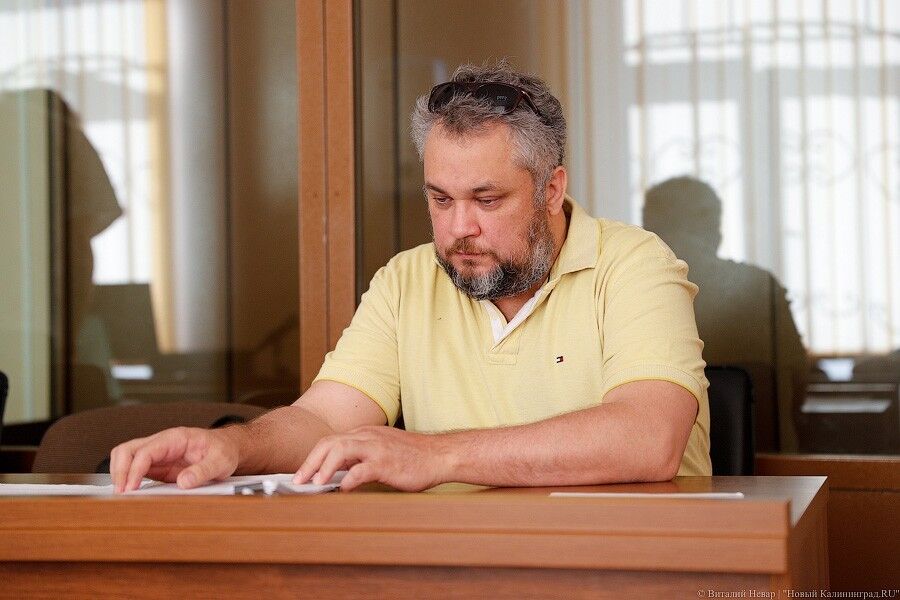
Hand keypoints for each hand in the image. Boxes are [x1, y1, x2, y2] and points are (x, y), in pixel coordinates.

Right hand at [109, 426, 241, 492]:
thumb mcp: (221, 461)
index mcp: (175, 438)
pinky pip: (134, 469)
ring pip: (126, 457)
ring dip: (120, 474)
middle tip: (121, 493)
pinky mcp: (157, 466)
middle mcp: (162, 443)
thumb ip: (203, 471)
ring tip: (122, 494)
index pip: (146, 451)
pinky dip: (127, 479)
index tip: (132, 488)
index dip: (135, 469)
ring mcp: (157, 454)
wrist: (228, 448)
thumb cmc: (224, 450)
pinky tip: (130, 494)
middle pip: (127, 450)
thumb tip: (184, 483)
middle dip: (120, 470)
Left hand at [295, 426, 452, 491]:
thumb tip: (339, 472)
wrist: (440, 455)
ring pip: (340, 449)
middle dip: (310, 463)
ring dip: (323, 468)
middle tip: (297, 482)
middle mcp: (367, 437)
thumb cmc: (413, 456)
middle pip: (329, 443)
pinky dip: (348, 479)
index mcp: (365, 434)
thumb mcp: (382, 450)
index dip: (312, 458)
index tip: (301, 475)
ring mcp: (376, 448)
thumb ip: (361, 457)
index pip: (330, 441)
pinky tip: (342, 489)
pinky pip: (361, 469)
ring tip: (314, 484)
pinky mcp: (386, 462)